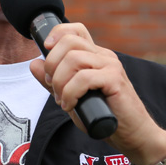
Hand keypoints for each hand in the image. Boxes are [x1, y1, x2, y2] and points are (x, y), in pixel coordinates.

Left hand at [28, 22, 165, 164]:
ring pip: (74, 59)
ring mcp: (111, 66)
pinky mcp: (115, 80)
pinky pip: (84, 78)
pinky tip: (71, 105)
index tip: (46, 50)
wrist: (132, 134)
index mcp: (94, 55)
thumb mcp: (71, 96)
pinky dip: (71, 93)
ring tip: (63, 100)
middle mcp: (103, 56)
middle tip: (53, 86)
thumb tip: (34, 64)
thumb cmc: (102, 115)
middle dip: (52, 64)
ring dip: (60, 82)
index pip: (75, 30)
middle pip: (69, 42)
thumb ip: (53, 81)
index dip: (57, 33)